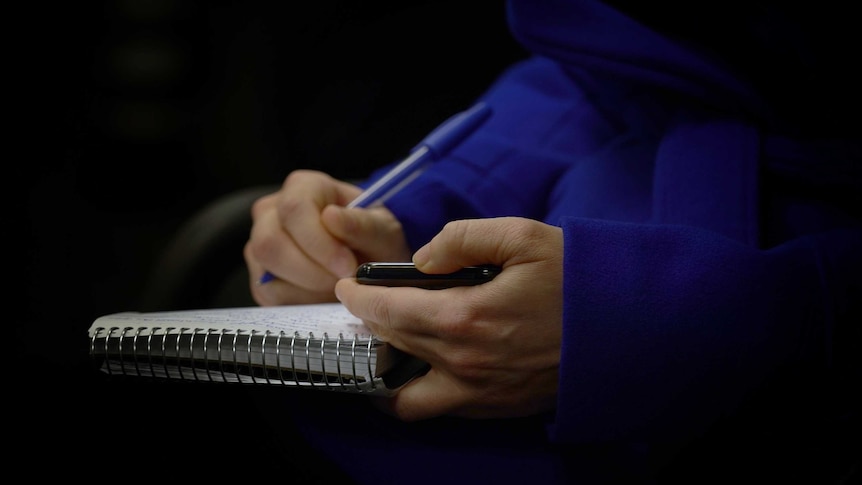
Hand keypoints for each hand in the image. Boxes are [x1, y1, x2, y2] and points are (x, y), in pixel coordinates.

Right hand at [245, 169, 410, 305]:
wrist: (371, 260)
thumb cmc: (374, 237)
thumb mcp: (383, 230)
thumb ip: (362, 224)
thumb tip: (331, 217)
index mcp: (303, 187)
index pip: (295, 209)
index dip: (319, 243)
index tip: (348, 266)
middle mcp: (272, 211)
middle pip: (271, 243)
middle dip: (312, 271)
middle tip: (344, 282)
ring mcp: (261, 243)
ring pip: (267, 271)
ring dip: (308, 288)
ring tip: (339, 286)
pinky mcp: (261, 276)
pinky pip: (269, 294)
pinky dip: (301, 301)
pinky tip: (325, 295)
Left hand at [334, 216, 563, 420]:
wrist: (628, 329)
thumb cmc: (577, 279)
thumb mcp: (522, 236)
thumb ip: (461, 237)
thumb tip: (423, 259)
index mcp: (467, 318)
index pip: (389, 313)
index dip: (360, 298)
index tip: (348, 288)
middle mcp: (466, 364)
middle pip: (394, 349)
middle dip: (371, 325)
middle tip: (368, 305)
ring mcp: (481, 393)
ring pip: (408, 398)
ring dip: (390, 372)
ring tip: (391, 343)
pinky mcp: (497, 408)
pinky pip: (442, 407)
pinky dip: (423, 388)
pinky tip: (430, 361)